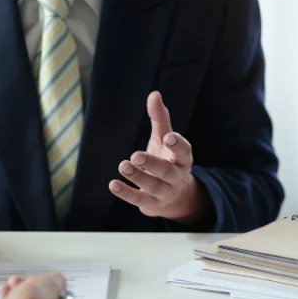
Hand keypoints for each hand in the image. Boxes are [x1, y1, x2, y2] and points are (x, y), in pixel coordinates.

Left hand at [108, 91, 205, 223]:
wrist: (174, 197)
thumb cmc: (167, 160)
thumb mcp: (164, 139)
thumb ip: (160, 118)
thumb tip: (154, 94)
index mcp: (182, 159)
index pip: (184, 151)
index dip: (178, 145)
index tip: (168, 137)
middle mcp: (177, 177)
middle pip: (167, 171)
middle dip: (153, 164)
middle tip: (136, 155)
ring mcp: (165, 192)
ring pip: (153, 186)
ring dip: (138, 177)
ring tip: (123, 165)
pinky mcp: (151, 204)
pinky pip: (139, 200)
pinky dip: (126, 193)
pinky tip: (113, 184)